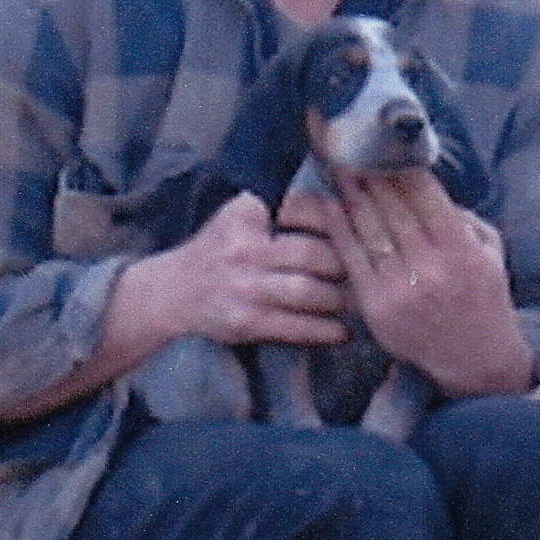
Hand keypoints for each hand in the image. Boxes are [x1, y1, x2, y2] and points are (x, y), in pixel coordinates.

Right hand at [160, 190, 347, 346]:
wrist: (172, 293)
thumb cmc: (218, 250)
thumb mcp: (240, 216)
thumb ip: (284, 208)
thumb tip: (347, 208)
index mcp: (247, 215)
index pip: (307, 211)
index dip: (341, 221)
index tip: (362, 229)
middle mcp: (245, 250)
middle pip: (314, 255)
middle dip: (346, 265)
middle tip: (367, 271)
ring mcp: (245, 289)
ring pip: (310, 292)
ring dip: (340, 299)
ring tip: (356, 300)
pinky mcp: (246, 323)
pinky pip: (297, 327)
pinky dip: (326, 331)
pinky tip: (343, 331)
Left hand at [282, 169, 534, 397]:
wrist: (474, 359)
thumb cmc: (484, 296)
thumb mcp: (490, 250)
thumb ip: (462, 217)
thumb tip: (425, 187)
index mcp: (462, 251)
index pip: (426, 197)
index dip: (401, 168)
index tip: (384, 145)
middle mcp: (431, 269)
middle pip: (392, 209)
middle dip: (370, 175)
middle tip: (350, 146)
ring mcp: (401, 289)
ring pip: (369, 230)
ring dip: (350, 195)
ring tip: (337, 168)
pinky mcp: (377, 307)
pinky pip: (353, 260)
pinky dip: (339, 230)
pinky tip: (331, 206)